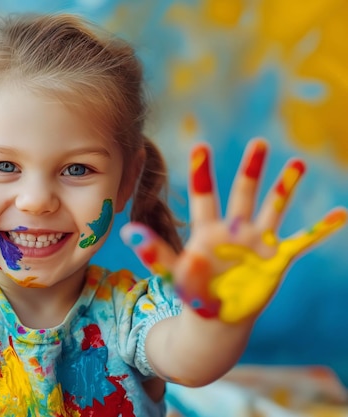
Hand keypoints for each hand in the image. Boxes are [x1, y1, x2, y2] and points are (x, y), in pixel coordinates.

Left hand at [121, 139, 345, 323]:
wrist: (217, 315)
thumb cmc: (192, 292)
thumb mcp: (172, 276)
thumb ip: (157, 256)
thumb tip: (135, 236)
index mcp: (207, 230)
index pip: (204, 197)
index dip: (203, 173)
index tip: (200, 144)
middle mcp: (234, 230)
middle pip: (243, 194)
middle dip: (251, 170)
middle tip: (259, 143)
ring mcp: (258, 242)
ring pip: (273, 208)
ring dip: (285, 187)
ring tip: (297, 162)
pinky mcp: (277, 259)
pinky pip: (302, 241)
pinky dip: (320, 229)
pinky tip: (339, 213)